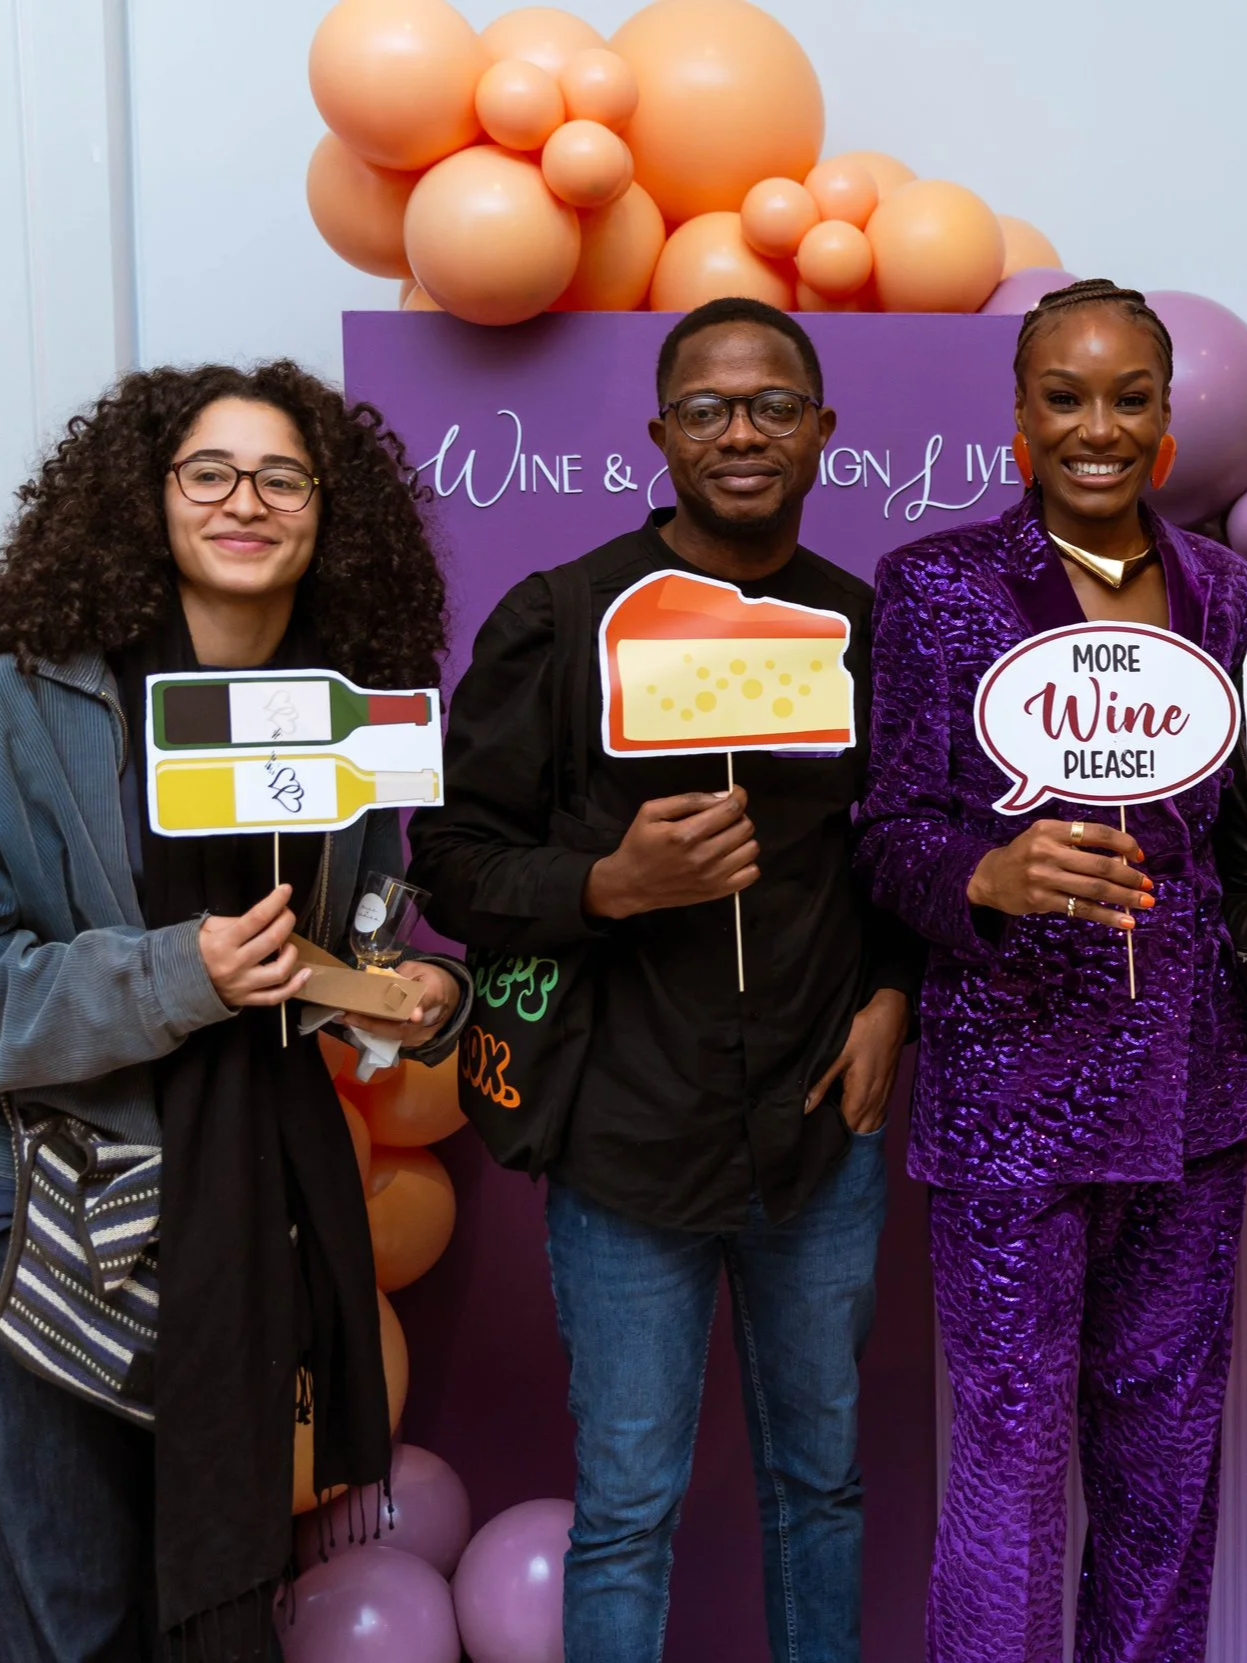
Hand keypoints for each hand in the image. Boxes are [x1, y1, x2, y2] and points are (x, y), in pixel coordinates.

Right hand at [198, 884, 309, 1007]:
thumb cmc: (193, 951)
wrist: (175, 984)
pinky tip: (305, 973)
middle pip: (272, 940)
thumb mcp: (208, 928)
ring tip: (288, 945)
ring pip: (279, 971)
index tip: (286, 890)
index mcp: (222, 943)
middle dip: (286, 921)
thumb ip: (235, 922)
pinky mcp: (246, 1000)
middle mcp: (234, 964)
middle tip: (286, 914)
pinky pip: (276, 996)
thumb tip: (264, 917)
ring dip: (291, 953)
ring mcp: (242, 985)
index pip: (256, 918)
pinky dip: (295, 985)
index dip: (275, 901)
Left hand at [349, 960, 460, 1050]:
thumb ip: (401, 975)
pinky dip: (378, 1031)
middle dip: (373, 1024)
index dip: (419, 1008)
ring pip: (395, 1036)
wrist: (451, 996)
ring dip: (371, 1028)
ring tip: (350, 1019)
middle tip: (349, 1016)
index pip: (427, 1003)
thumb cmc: (433, 979)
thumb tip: (379, 981)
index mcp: (435, 995)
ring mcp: (422, 1034)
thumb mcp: (419, 968)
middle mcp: (429, 1020)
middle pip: (401, 1027)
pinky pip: (394, 1038)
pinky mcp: (415, 1040)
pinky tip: (362, 1023)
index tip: (416, 1015)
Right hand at [583, 786, 759, 919]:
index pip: (731, 809)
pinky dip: (746, 862)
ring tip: (726, 837)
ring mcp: (713, 877)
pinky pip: (751, 873)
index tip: (735, 793)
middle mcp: (703, 856)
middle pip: (745, 827)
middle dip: (738, 815)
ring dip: (742, 838)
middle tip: (724, 816)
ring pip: (751, 848)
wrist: (630, 885)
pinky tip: (730, 857)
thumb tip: (722, 796)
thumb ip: (687, 800)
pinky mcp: (717, 892)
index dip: (739, 796)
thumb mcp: (651, 812)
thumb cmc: (639, 845)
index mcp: (686, 834)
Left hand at [804, 988, 908, 1133]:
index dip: (833, 1139)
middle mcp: (875, 1103)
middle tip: (822, 1140)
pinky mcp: (887, 1090)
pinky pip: (877, 1116)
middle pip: (859, 1134)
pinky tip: (854, 1120)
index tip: (816, 1141)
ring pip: (870, 1127)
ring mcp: (883, 1097)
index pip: (846, 1131)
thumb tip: (804, 1109)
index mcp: (860, 1098)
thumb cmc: (863, 1032)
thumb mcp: (837, 1055)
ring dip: (856, 1133)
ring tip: (836, 1135)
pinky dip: (866, 1122)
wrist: (892, 1016)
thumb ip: (821, 1084)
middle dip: (844, 1140)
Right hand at [966, 819, 1151, 932]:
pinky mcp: (1040, 900)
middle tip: (1149, 885)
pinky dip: (1107, 916)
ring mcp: (1043, 876)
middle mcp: (1046, 850)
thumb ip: (1077, 842)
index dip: (1124, 843)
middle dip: (1130, 876)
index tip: (1140, 856)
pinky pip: (1081, 908)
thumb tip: (1123, 857)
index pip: (1097, 833)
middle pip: (1100, 864)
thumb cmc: (1026, 855)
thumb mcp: (1045, 836)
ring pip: (1095, 888)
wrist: (990, 877)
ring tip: (1145, 902)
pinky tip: (1125, 922)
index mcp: (1051, 829)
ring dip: (1125, 897)